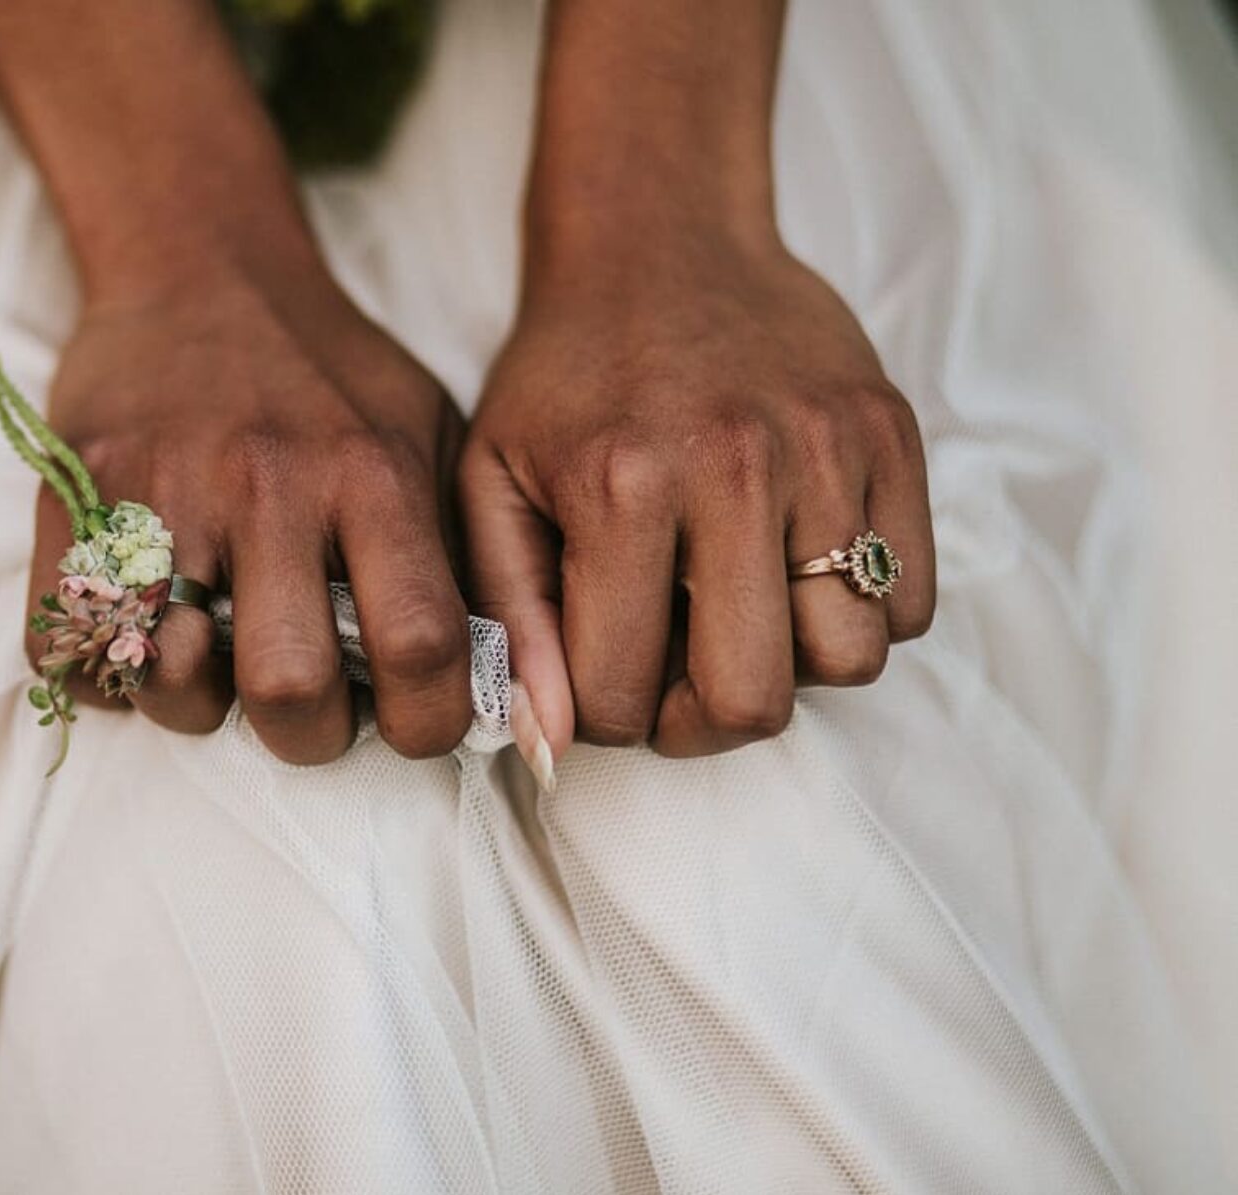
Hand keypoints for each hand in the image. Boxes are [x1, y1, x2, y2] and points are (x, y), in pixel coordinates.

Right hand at [26, 266, 473, 763]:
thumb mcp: (425, 429)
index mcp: (373, 476)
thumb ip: (454, 544)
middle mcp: (271, 486)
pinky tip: (136, 644)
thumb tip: (493, 679)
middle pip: (289, 688)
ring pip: (167, 679)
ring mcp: (165, 491)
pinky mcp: (77, 494)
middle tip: (303, 711)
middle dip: (304, 735)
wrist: (200, 267)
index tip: (413, 727)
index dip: (427, 721)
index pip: (420, 645)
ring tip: (211, 670)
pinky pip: (63, 644)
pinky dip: (97, 674)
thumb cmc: (325, 372)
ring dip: (192, 706)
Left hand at [461, 235, 936, 759]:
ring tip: (738, 612)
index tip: (603, 677)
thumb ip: (512, 621)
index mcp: (621, 488)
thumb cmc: (563, 380)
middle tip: (675, 672)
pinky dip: (858, 613)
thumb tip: (551, 744)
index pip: (626, 696)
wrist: (657, 242)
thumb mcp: (493, 488)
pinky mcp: (893, 434)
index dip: (607, 717)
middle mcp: (735, 468)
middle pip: (753, 701)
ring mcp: (829, 448)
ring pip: (848, 660)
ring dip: (790, 665)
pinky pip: (910, 601)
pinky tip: (795, 568)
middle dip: (702, 720)